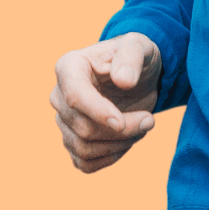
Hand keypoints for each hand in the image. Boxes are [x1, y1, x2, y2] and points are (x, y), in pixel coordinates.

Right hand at [50, 33, 161, 172]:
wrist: (135, 76)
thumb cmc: (134, 57)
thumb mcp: (138, 47)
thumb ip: (131, 57)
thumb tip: (123, 80)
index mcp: (69, 67)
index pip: (75, 96)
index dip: (98, 113)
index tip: (122, 123)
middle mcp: (59, 96)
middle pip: (83, 128)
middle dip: (122, 130)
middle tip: (149, 120)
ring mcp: (64, 121)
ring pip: (83, 149)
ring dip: (119, 145)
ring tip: (140, 127)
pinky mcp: (72, 141)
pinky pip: (85, 163)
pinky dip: (110, 158)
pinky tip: (126, 141)